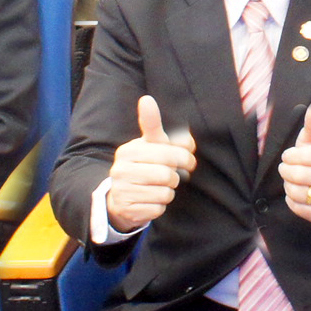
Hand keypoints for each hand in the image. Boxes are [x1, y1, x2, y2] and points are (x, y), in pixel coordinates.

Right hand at [105, 96, 198, 233]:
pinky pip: (158, 208)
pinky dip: (160, 205)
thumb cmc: (143, 166)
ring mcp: (122, 191)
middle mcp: (121, 169)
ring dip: (168, 192)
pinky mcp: (128, 210)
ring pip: (164, 193)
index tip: (189, 161)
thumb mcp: (149, 145)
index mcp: (129, 150)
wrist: (121, 197)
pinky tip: (152, 200)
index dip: (184, 158)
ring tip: (160, 187)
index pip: (167, 153)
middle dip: (177, 176)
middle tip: (177, 176)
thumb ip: (154, 126)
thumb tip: (146, 100)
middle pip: (167, 174)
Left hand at [280, 102, 310, 226]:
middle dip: (287, 171)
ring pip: (297, 193)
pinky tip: (299, 194)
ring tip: (293, 181)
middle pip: (298, 176)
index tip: (290, 156)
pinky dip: (292, 200)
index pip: (303, 157)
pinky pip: (298, 208)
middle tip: (288, 169)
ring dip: (288, 186)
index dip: (290, 156)